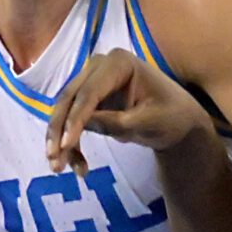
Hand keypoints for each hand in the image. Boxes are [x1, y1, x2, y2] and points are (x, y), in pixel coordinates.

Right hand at [47, 48, 216, 174]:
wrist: (178, 120)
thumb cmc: (171, 116)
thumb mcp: (148, 122)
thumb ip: (117, 122)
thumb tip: (84, 124)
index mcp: (119, 63)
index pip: (90, 93)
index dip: (75, 119)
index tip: (66, 145)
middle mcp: (98, 66)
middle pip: (69, 99)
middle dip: (58, 131)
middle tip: (53, 160)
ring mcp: (91, 81)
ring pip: (65, 111)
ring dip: (59, 140)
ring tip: (58, 168)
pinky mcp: (88, 99)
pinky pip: (71, 120)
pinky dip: (70, 142)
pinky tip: (79, 166)